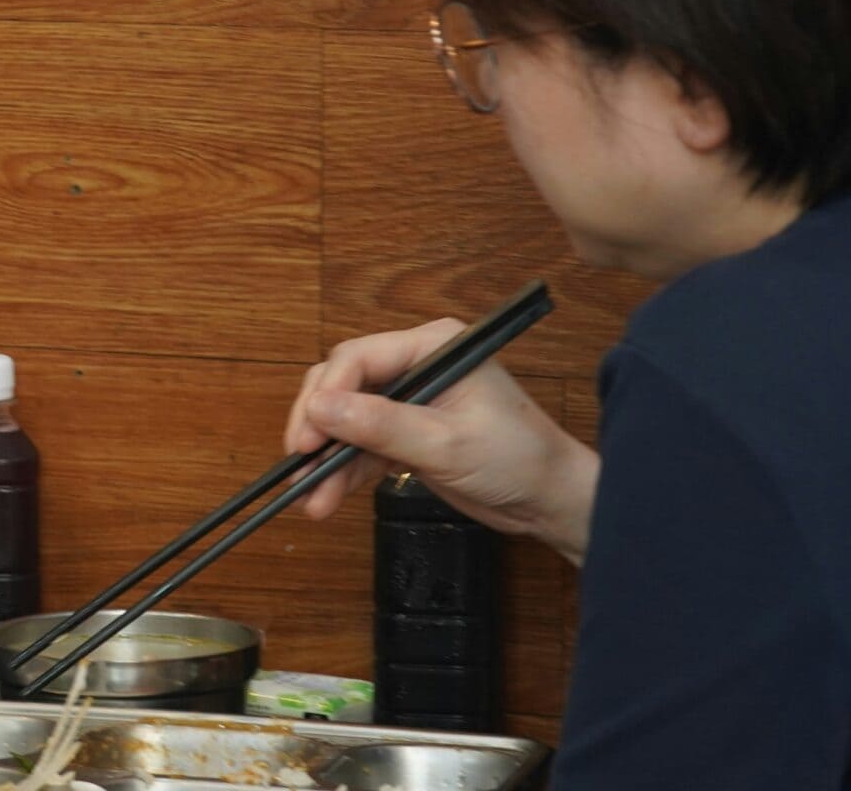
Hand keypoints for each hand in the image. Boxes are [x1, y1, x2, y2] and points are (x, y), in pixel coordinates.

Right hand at [283, 318, 599, 562]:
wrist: (551, 502)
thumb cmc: (517, 460)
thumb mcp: (445, 444)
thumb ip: (380, 425)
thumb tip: (320, 408)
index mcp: (433, 347)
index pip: (358, 358)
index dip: (326, 394)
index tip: (307, 436)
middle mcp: (418, 366)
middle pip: (343, 384)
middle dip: (318, 425)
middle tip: (299, 462)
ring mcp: (411, 401)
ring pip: (347, 419)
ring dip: (327, 457)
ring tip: (308, 494)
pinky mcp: (408, 434)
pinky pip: (362, 446)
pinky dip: (344, 471)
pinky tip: (326, 497)